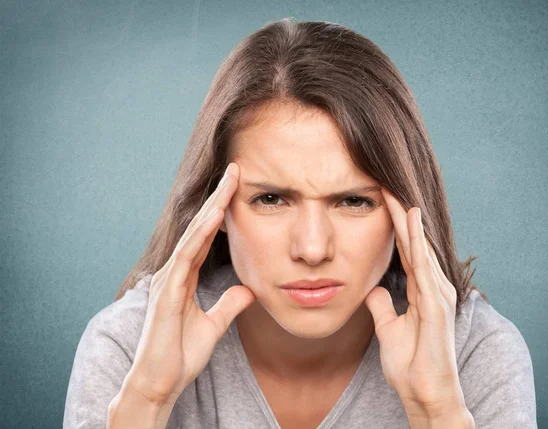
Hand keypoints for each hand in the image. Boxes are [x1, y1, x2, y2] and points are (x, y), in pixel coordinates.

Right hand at [127, 162, 255, 404]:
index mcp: (185, 277)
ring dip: (212, 207)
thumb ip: (229, 305)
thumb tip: (248, 289)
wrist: (160, 383)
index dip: (222, 212)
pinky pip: (187, 257)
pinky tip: (214, 216)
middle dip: (218, 198)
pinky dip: (200, 234)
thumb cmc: (180, 355)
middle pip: (200, 228)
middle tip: (236, 170)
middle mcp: (175, 273)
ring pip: (194, 235)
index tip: (238, 189)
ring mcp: (169, 280)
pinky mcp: (168, 293)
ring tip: (230, 181)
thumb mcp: (213, 325)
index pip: (207, 237)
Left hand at [365, 188, 464, 418]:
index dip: (395, 226)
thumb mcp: (389, 328)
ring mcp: (437, 294)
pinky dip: (417, 242)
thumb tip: (372, 289)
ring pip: (420, 248)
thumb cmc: (411, 364)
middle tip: (386, 184)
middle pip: (414, 243)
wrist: (424, 393)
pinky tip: (410, 221)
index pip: (406, 251)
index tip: (382, 201)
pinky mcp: (437, 304)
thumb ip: (382, 306)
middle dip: (401, 214)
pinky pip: (424, 266)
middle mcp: (433, 287)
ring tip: (395, 192)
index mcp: (422, 291)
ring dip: (408, 220)